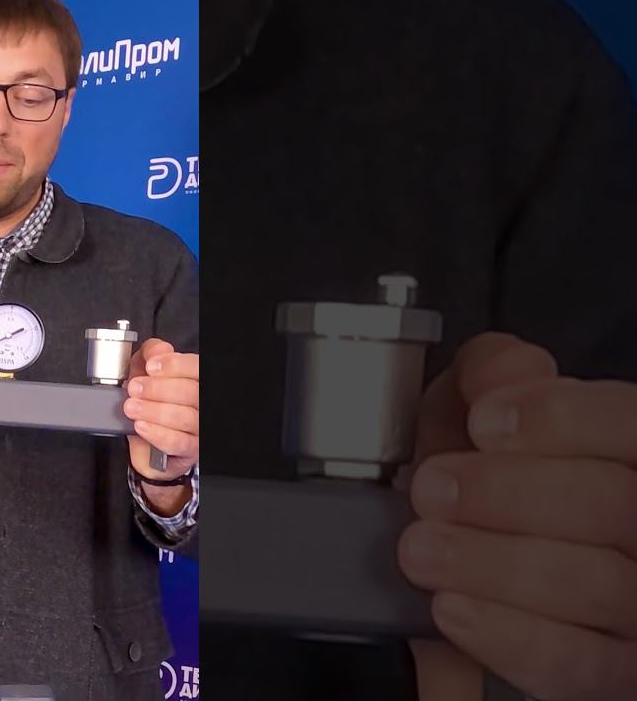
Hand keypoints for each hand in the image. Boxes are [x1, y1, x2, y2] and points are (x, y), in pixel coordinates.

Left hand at [123, 338, 198, 515]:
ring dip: (154, 411)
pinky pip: (178, 443)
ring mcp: (199, 427)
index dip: (174, 366)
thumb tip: (157, 351)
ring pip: (185, 418)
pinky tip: (141, 426)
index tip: (151, 367)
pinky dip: (157, 433)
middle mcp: (202, 402)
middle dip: (157, 389)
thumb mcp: (147, 369)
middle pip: (190, 393)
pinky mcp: (190, 449)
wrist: (148, 436)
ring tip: (132, 407)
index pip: (196, 368)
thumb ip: (151, 354)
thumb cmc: (152, 398)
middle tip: (135, 388)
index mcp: (196, 379)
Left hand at [399, 332, 636, 700]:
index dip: (560, 420)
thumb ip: (485, 375)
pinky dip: (510, 634)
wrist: (451, 563)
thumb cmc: (476, 478)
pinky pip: (577, 663)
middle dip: (506, 494)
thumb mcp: (466, 408)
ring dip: (493, 565)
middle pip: (609, 504)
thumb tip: (509, 369)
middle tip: (430, 491)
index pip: (626, 424)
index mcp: (625, 450)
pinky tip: (453, 608)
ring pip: (595, 585)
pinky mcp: (614, 670)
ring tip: (422, 549)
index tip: (483, 423)